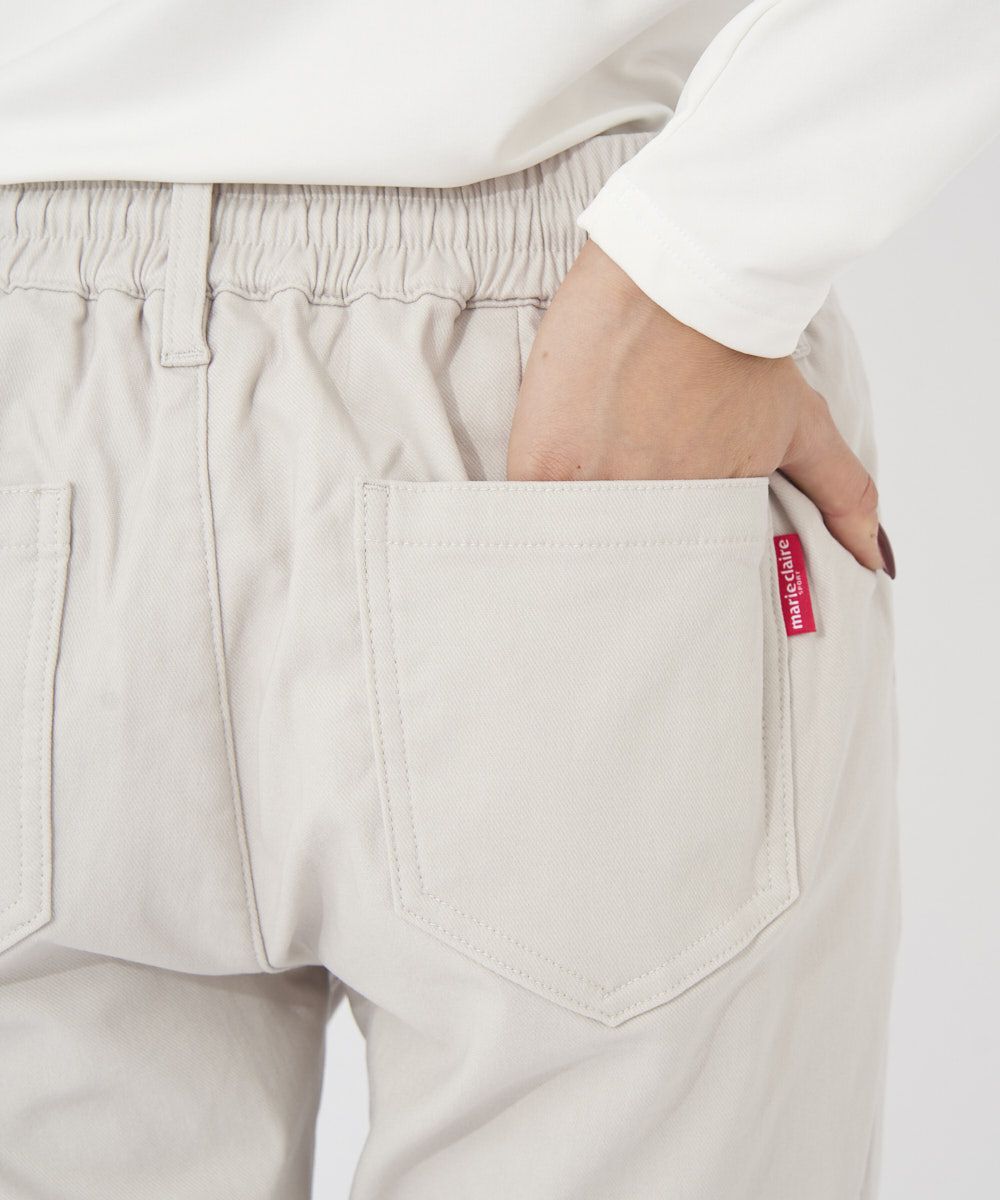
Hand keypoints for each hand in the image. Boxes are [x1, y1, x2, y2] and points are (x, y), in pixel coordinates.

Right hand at [507, 240, 892, 575]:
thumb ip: (844, 493)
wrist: (680, 277)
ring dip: (566, 555)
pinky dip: (526, 526)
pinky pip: (526, 516)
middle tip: (599, 572)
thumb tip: (879, 560)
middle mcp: (654, 513)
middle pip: (623, 573)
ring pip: (572, 552)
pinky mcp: (542, 462)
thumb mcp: (800, 424)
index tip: (647, 586)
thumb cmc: (735, 343)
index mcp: (706, 514)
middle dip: (612, 580)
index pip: (677, 578)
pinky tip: (529, 520)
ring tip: (558, 549)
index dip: (660, 583)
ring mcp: (595, 490)